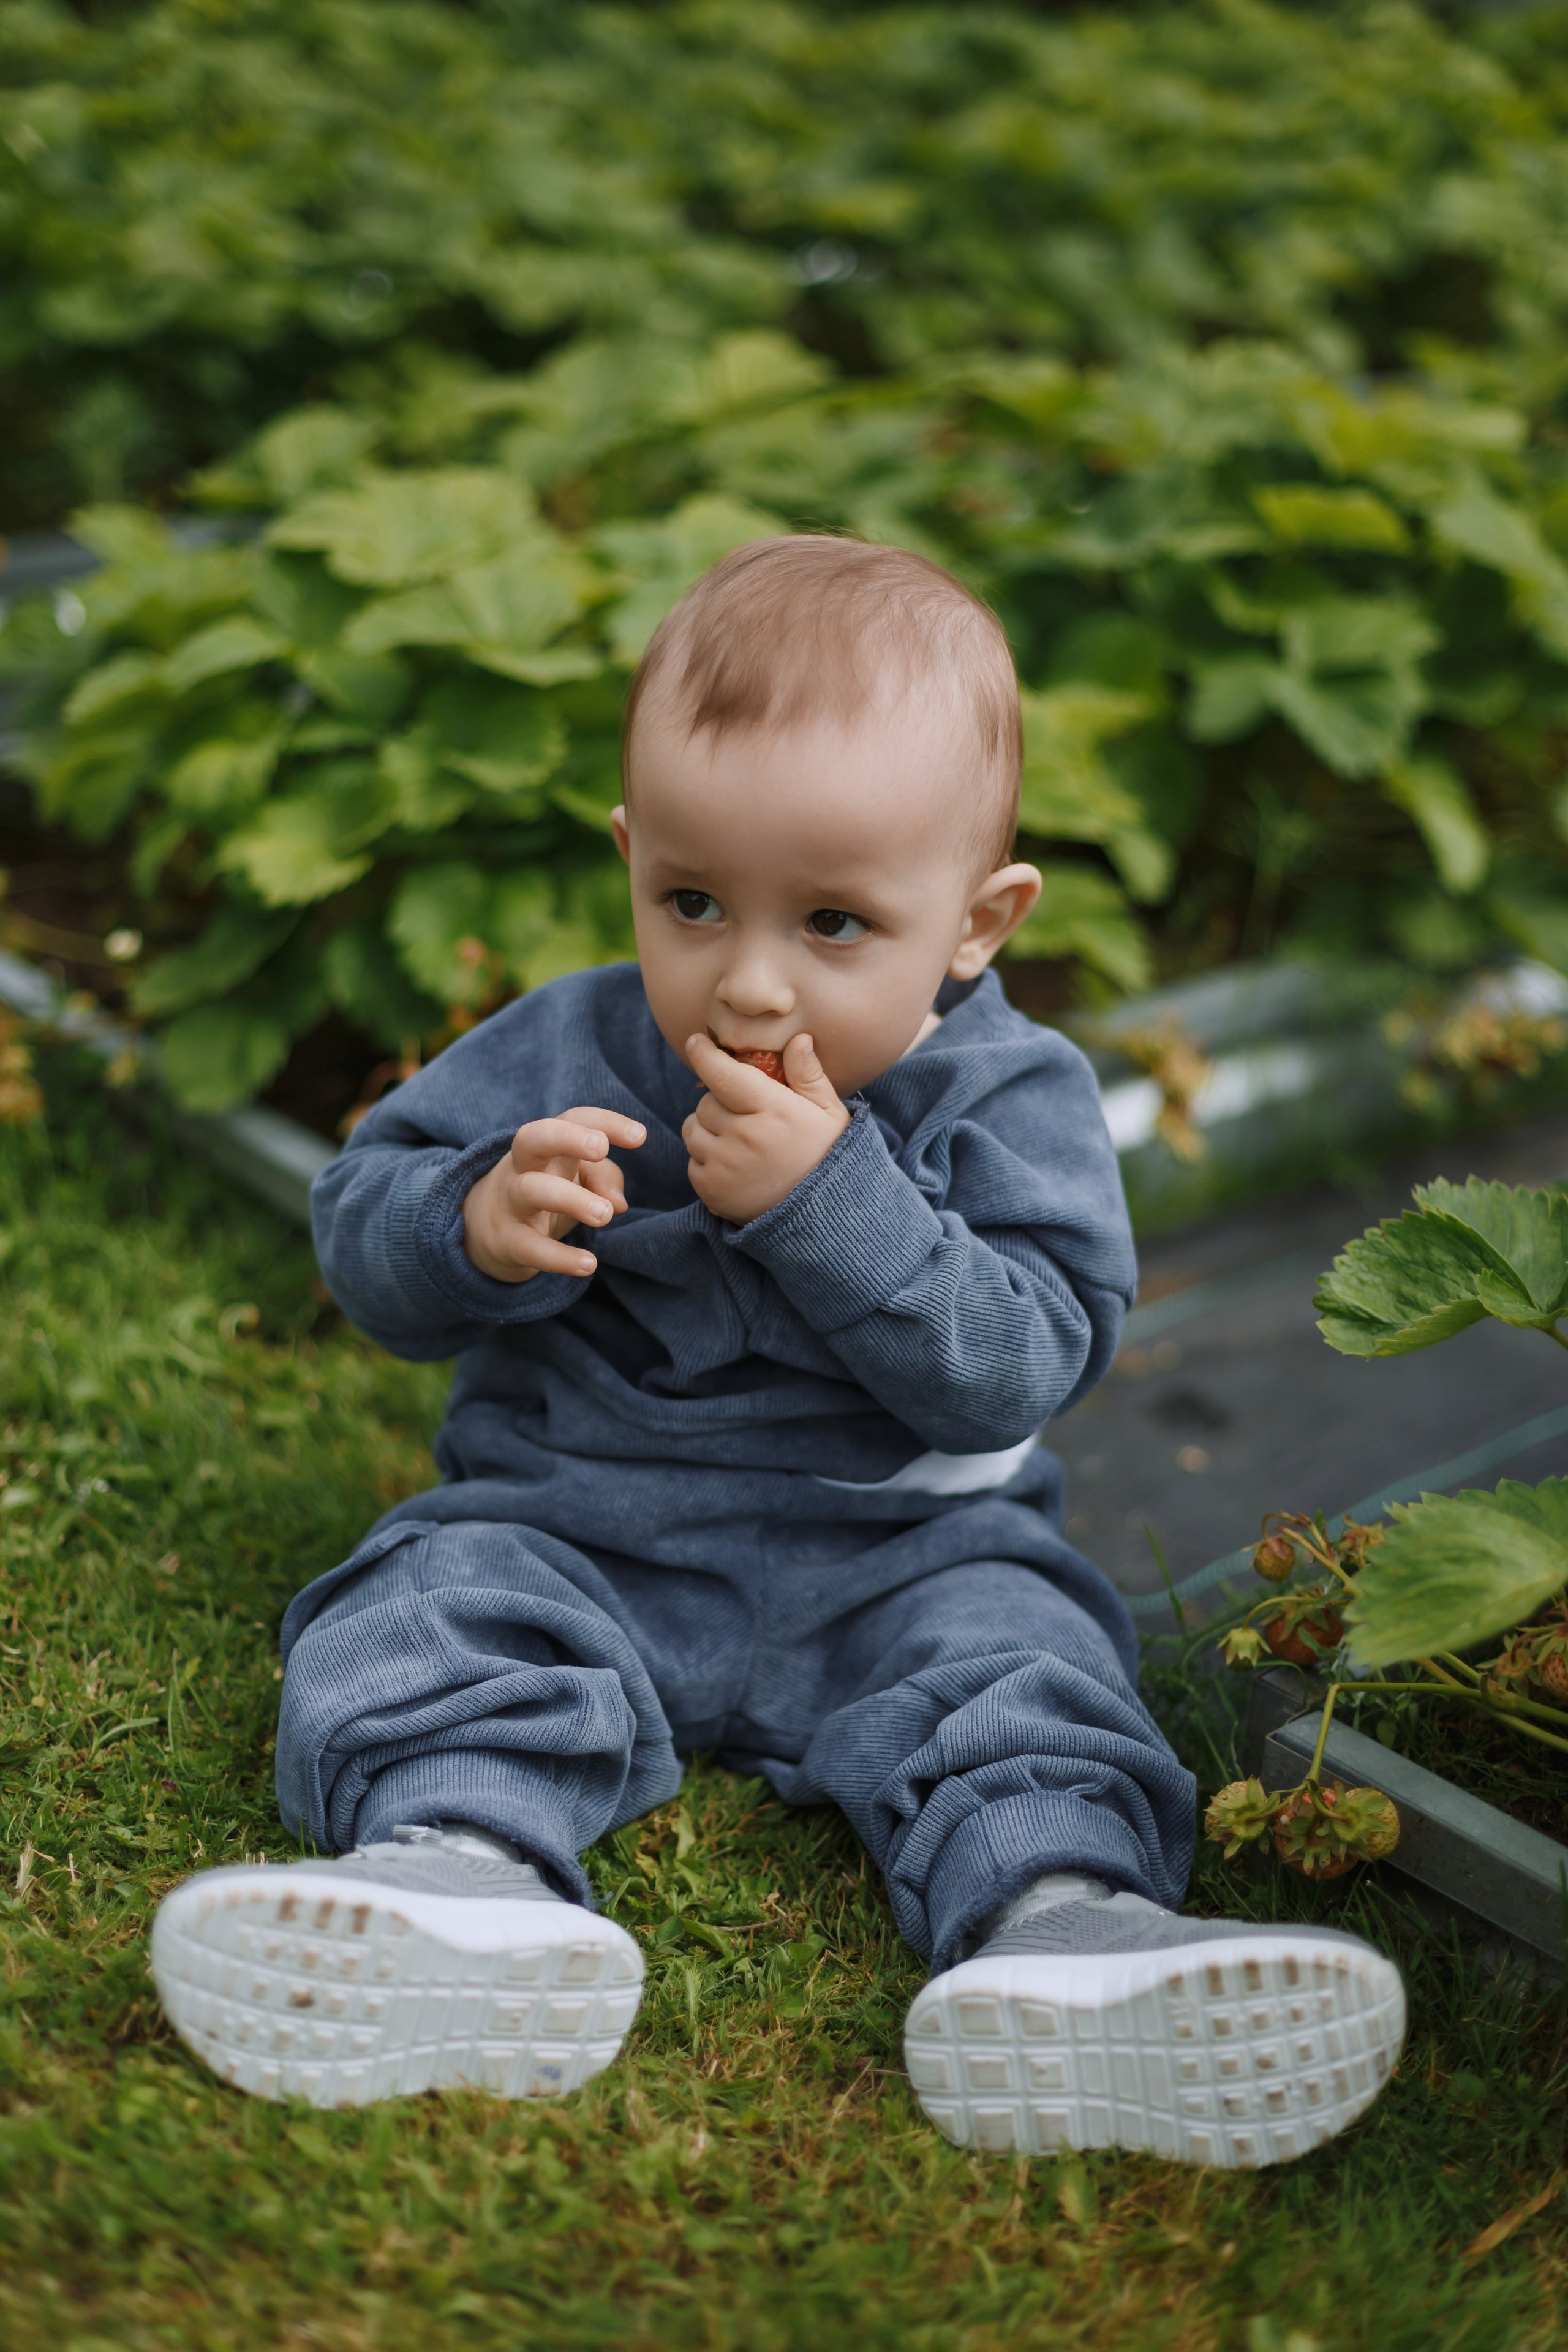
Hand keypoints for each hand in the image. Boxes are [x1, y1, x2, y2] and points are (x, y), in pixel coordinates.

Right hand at [462, 1106, 645, 1282]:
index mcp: (546, 1145)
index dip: (605, 1121)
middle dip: (568, 1138)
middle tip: (602, 1148)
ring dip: (571, 1199)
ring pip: (532, 1190)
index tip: (640, 1136)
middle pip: (534, 1137)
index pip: (573, 1118)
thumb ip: (603, 1178)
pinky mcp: (506, 1241)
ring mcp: (510, 1202)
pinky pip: (529, 1246)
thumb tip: (618, 1203)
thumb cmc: (544, 1191)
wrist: (481, 1230)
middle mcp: (523, 1166)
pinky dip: (558, 1257)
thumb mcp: (574, 1177)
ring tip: (605, 1215)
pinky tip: (589, 1264)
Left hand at [682, 1033, 849, 1223]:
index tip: (695, 1041)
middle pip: (706, 1102)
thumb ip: (809, 1075)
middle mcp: (745, 1137)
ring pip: (693, 1129)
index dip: (704, 1055)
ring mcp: (725, 1166)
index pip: (724, 1074)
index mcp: (774, 1111)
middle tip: (745, 1115)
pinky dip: (707, 1160)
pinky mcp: (711, 1191)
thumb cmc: (826, 1155)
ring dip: (707, 1129)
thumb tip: (798, 1038)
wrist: (823, 1215)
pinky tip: (735, 1166)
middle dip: (719, 1102)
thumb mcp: (829, 1113)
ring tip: (739, 1140)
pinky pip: (692, 1162)